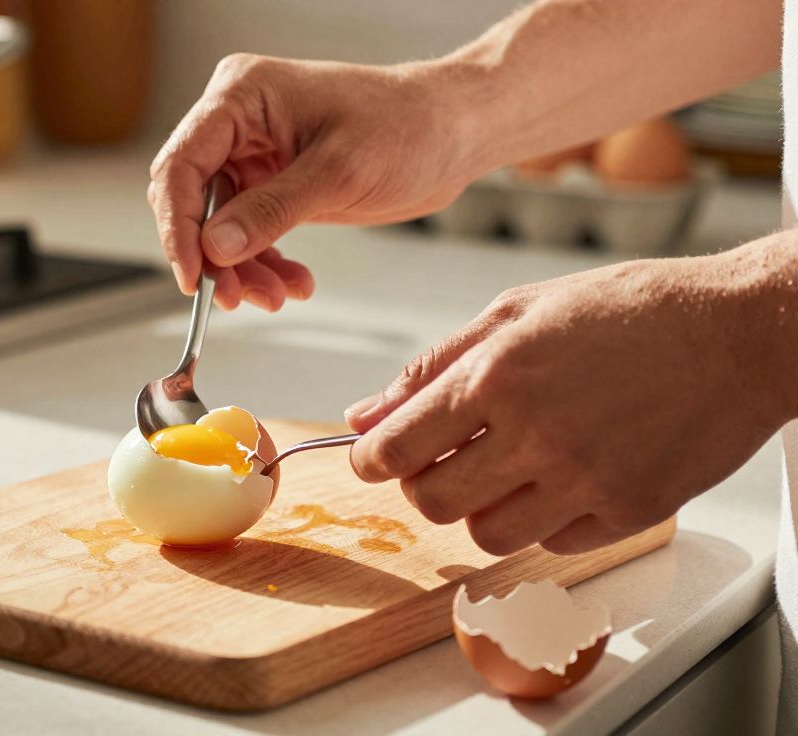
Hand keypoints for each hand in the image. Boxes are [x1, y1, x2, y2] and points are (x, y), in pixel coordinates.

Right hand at [148, 54, 476, 309]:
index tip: (194, 277)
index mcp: (242, 96)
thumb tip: (214, 248)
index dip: (179, 226)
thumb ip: (272, 210)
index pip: (181, 165)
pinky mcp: (272, 182)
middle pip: (192, 198)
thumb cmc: (408, 125)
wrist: (454, 132)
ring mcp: (253, 152)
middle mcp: (238, 121)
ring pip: (218, 225)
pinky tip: (292, 283)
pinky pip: (247, 232)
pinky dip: (263, 263)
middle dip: (212, 255)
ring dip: (240, 268)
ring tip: (276, 296)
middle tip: (236, 298)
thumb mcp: (339, 171)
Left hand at [345, 244, 795, 555]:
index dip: (370, 460)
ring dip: (481, 507)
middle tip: (445, 460)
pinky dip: (543, 519)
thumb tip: (366, 414)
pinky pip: (552, 544)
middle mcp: (534, 434)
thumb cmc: (630, 311)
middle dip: (424, 484)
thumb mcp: (517, 311)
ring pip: (486, 535)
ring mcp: (584, 480)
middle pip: (432, 501)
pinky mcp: (627, 512)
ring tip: (508, 467)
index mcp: (496, 376)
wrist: (738, 331)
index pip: (395, 449)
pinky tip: (564, 476)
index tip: (373, 459)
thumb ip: (433, 367)